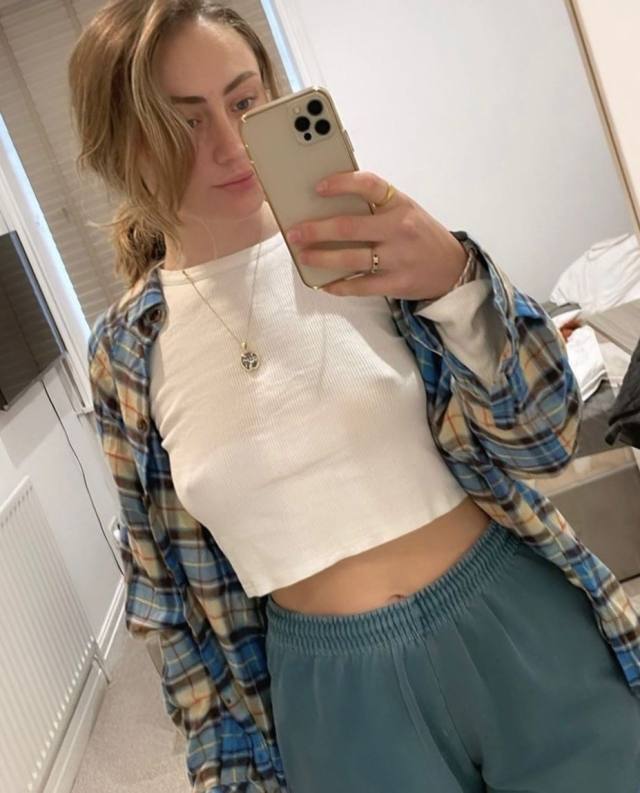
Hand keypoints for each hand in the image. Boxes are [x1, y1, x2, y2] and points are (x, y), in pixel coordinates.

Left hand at [284, 170, 467, 299]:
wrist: (453, 268)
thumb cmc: (420, 235)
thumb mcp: (405, 211)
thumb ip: (376, 207)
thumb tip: (330, 207)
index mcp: (400, 204)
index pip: (368, 184)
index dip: (340, 183)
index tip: (317, 188)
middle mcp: (399, 228)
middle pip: (349, 227)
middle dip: (315, 230)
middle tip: (295, 232)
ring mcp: (398, 257)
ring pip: (350, 258)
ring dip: (321, 258)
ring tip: (304, 256)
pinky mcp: (397, 283)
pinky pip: (360, 286)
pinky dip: (339, 286)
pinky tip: (325, 283)